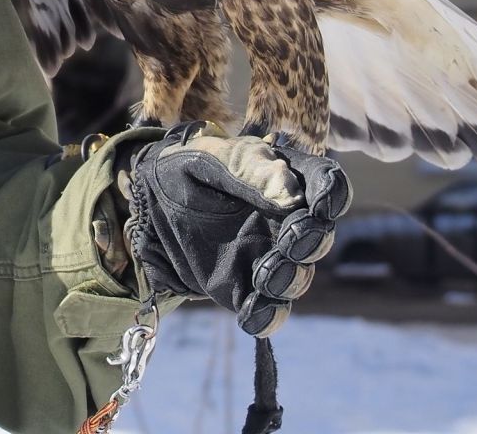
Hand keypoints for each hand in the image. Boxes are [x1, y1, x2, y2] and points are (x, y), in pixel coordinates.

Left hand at [123, 121, 350, 336]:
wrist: (145, 201)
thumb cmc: (183, 168)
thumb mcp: (209, 159)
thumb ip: (250, 170)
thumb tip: (293, 197)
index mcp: (286, 179)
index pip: (326, 186)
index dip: (332, 196)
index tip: (320, 206)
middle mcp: (286, 222)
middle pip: (318, 238)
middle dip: (310, 241)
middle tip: (289, 240)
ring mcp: (267, 257)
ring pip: (297, 277)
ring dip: (289, 278)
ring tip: (265, 274)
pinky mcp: (243, 288)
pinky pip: (266, 311)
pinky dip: (265, 317)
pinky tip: (252, 313)